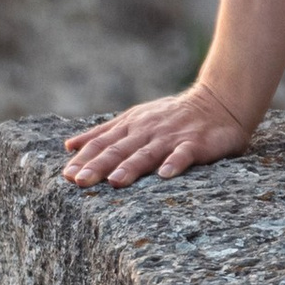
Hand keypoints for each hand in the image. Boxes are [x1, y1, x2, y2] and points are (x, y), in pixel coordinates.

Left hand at [63, 82, 256, 187]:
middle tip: (80, 182)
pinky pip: (184, 154)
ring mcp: (171, 137)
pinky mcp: (195, 143)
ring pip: (147, 153)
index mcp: (131, 126)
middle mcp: (147, 131)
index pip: (102, 144)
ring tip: (116, 181)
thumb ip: (104, 133)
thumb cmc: (172, 116)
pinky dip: (175, 163)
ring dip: (131, 166)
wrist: (219, 101)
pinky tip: (166, 174)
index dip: (84, 159)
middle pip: (119, 150)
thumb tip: (69, 146)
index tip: (66, 176)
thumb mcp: (135, 119)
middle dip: (98, 166)